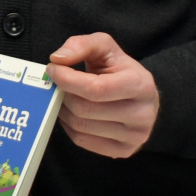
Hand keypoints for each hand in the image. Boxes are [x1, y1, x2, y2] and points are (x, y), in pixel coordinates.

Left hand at [47, 32, 159, 158]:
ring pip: (80, 126)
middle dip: (64, 95)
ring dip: (64, 110)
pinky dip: (69, 126)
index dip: (68, 80)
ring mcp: (135, 136)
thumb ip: (82, 45)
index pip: (96, 89)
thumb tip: (57, 59)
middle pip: (85, 109)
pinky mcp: (124, 151)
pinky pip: (82, 141)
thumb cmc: (120, 70)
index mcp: (141, 85)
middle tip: (58, 85)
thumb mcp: (105, 47)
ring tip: (65, 98)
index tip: (53, 70)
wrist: (141, 96)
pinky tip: (73, 113)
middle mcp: (142, 114)